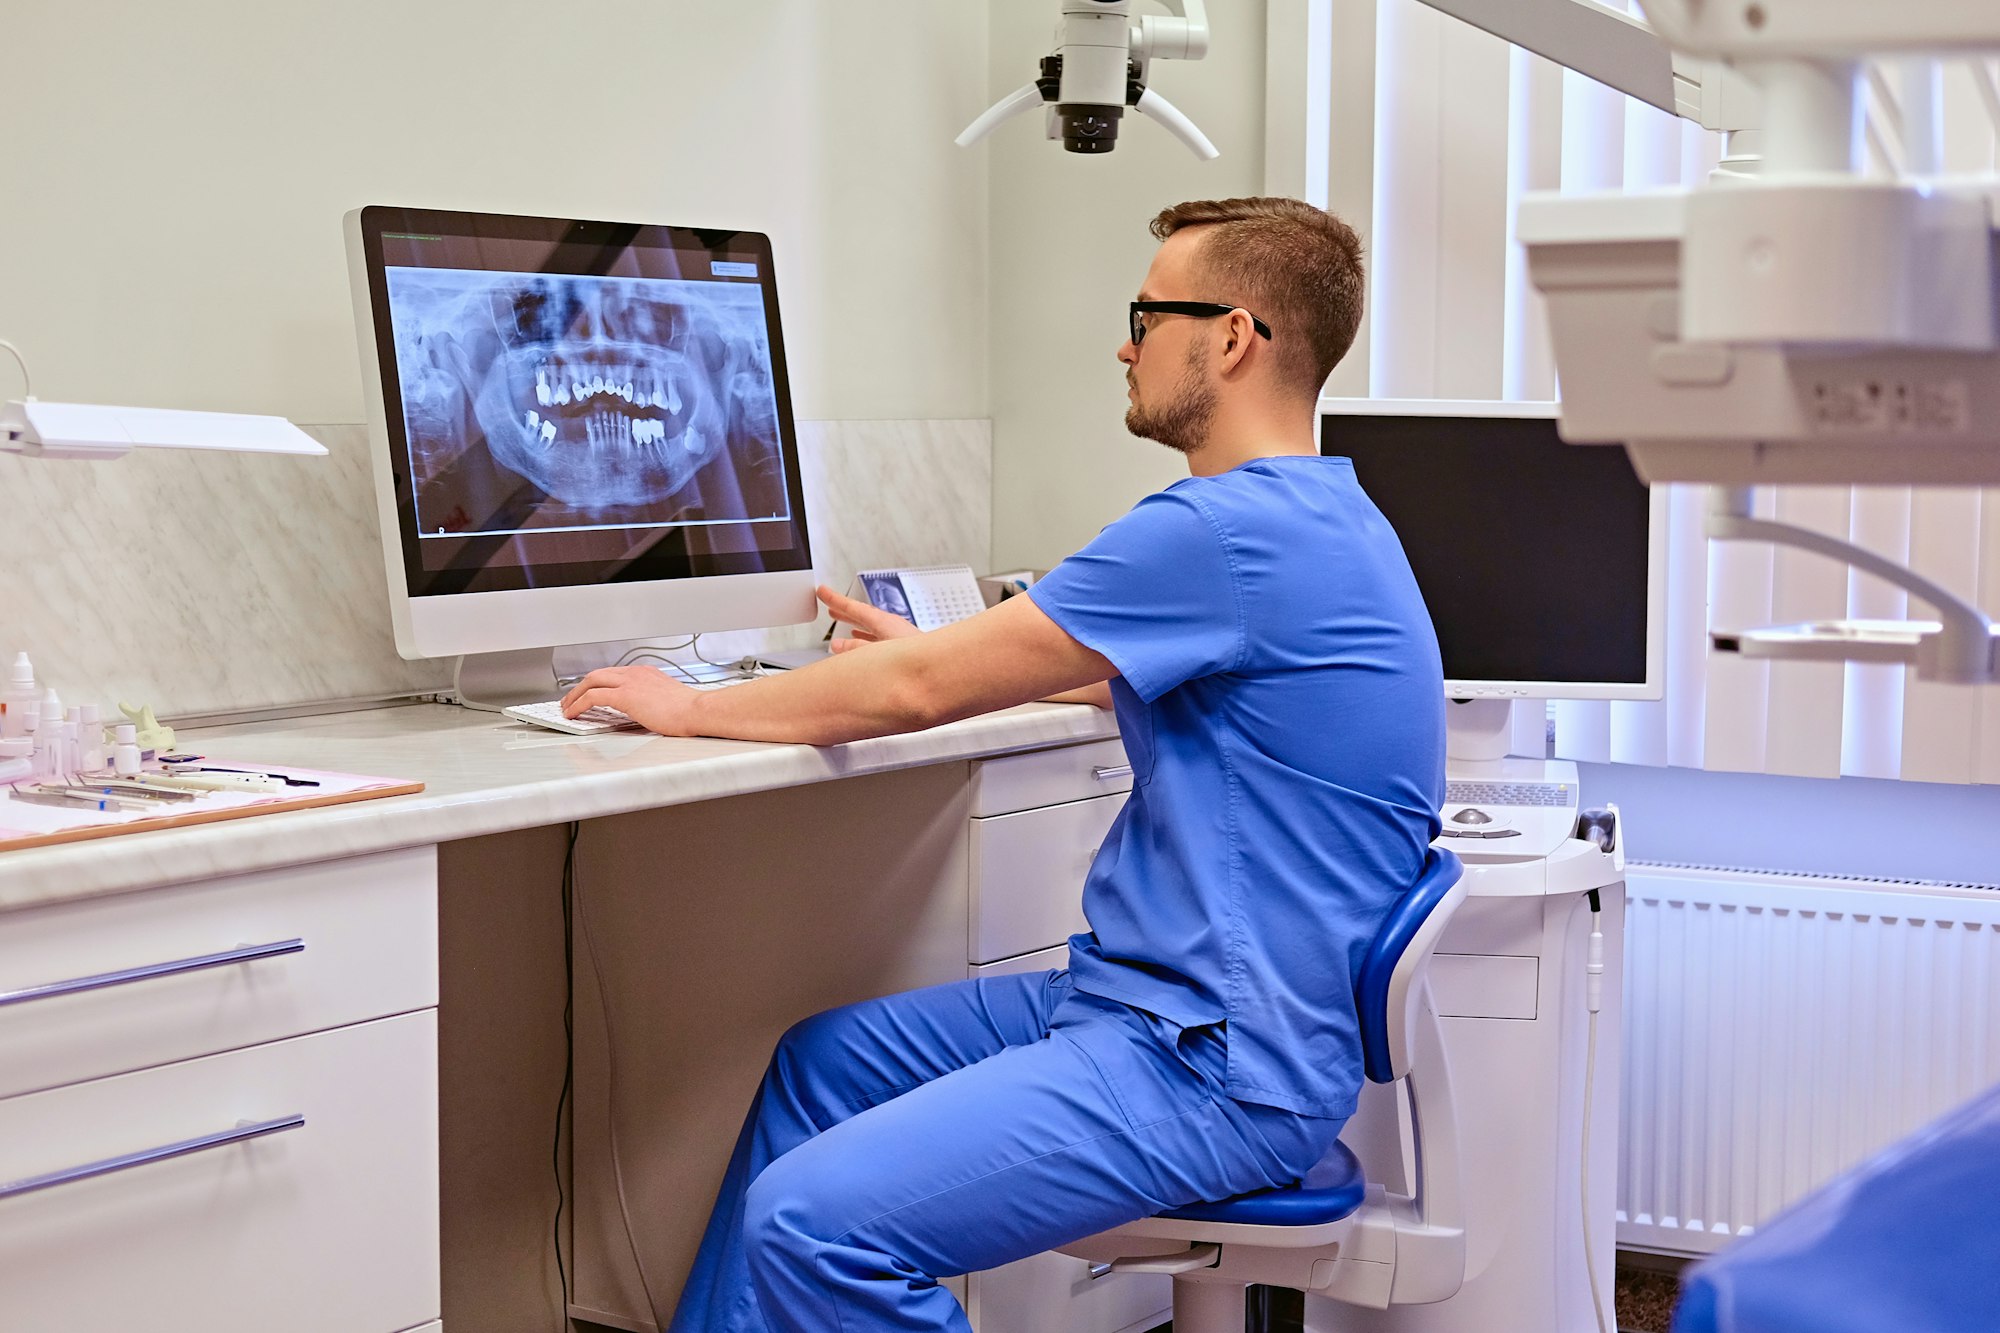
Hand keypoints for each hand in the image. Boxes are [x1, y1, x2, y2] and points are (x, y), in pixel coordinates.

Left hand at [561, 665, 700, 734]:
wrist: (698, 710)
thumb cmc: (690, 711)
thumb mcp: (668, 701)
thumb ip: (653, 702)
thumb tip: (647, 712)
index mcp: (646, 674)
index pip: (614, 674)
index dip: (597, 684)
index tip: (590, 693)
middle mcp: (636, 673)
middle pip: (597, 674)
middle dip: (580, 686)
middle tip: (570, 699)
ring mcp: (629, 682)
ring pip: (591, 681)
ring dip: (575, 695)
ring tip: (567, 707)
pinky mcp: (625, 695)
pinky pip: (592, 696)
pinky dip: (579, 704)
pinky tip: (574, 714)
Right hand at [819, 583, 922, 653]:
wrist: (940, 668)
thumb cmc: (915, 658)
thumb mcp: (877, 653)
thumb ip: (855, 648)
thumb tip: (838, 645)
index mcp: (884, 622)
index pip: (854, 607)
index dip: (836, 599)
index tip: (822, 591)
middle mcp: (890, 625)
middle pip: (861, 613)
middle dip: (843, 608)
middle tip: (828, 603)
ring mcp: (896, 634)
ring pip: (868, 624)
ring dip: (852, 621)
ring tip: (839, 618)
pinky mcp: (902, 644)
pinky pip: (876, 634)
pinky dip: (864, 634)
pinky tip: (859, 638)